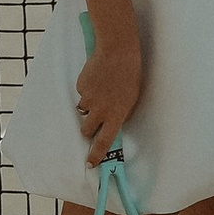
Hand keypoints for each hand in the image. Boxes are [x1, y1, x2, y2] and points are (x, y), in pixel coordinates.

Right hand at [74, 32, 142, 167]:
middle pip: (86, 130)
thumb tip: (113, 122)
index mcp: (116, 115)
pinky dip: (88, 89)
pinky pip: (82, 93)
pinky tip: (97, 77)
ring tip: (101, 89)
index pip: (104, 142)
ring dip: (89, 106)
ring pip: (83, 110)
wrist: (117, 51)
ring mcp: (89, 98)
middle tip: (94, 120)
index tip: (90, 164)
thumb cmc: (130, 74)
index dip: (96, 155)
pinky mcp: (81, 86)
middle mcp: (100, 110)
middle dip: (88, 129)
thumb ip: (122, 113)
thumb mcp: (132, 98)